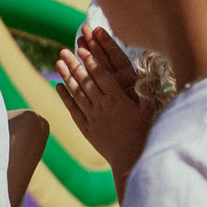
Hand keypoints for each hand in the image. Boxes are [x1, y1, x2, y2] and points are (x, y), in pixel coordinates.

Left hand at [55, 27, 151, 172]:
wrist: (130, 158)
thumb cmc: (144, 133)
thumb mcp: (148, 109)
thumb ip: (145, 91)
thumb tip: (146, 74)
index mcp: (118, 98)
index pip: (102, 76)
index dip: (91, 61)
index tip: (82, 49)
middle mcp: (102, 106)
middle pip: (85, 81)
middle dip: (74, 64)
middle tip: (64, 50)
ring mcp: (92, 117)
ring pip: (76, 93)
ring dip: (66, 76)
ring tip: (58, 62)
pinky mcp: (86, 128)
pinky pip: (73, 110)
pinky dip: (65, 97)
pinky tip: (58, 86)